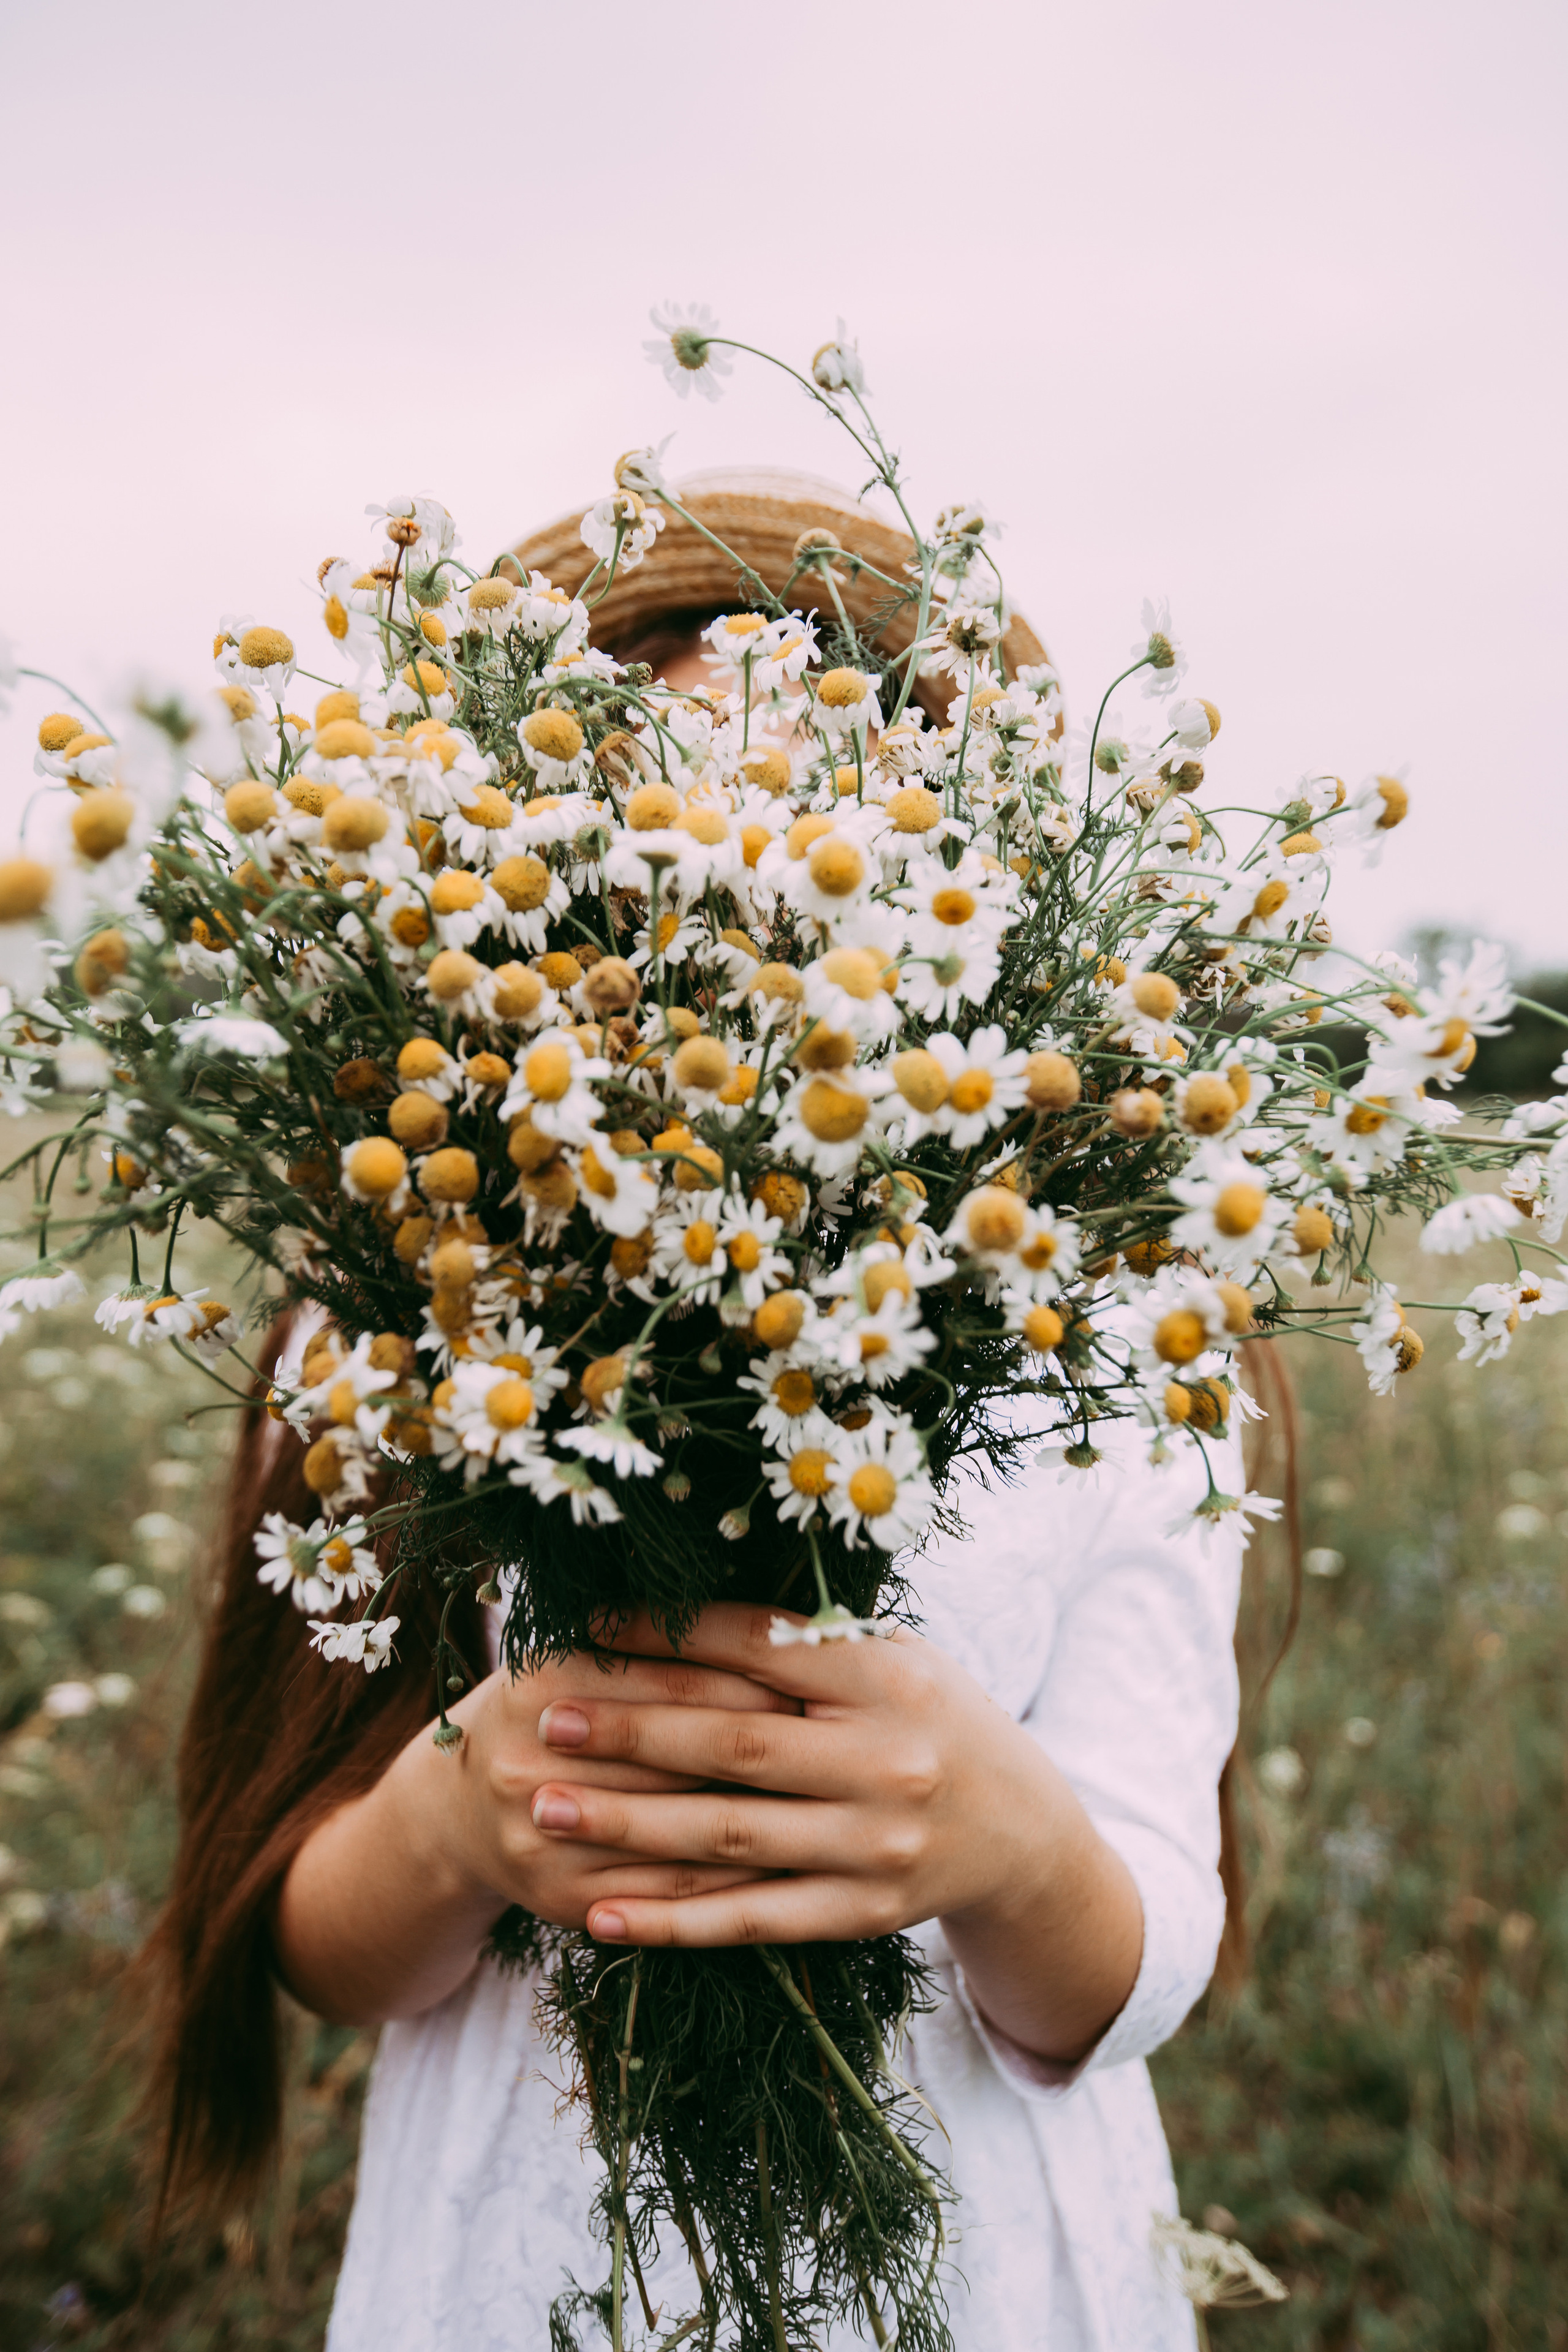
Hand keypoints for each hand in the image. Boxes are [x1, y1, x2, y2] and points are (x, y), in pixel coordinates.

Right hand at [440, 1648, 799, 1927]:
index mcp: (543, 1679)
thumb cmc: (552, 1710)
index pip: (673, 1679)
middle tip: (834, 1742)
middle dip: (763, 1750)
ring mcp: (541, 1837)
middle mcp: (529, 1758)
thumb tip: (778, 1628)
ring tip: (825, 1803)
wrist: (460, 1808)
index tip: (816, 1683)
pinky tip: (786, 1862)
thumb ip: (658, 1641)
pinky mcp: (560, 1897)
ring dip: (758, 1820)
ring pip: (676, 1831)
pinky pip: (667, 1893)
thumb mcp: (581, 1656)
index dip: (751, 1682)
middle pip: (674, 1755)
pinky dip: (731, 1880)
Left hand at [528, 1602, 1143, 2063]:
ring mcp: (874, 1846)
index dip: (667, 1634)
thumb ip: (802, 1639)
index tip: (587, 1628)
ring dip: (626, 1824)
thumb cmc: (927, 1718)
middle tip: (545, 1719)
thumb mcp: (890, 1655)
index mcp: (888, 1676)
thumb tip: (675, 1608)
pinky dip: (671, 1922)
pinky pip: (751, 1919)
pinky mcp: (860, 1914)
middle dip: (629, 1732)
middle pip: (733, 1745)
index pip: (759, 1646)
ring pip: (728, 1838)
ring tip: (544, 1809)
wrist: (1020, 1829)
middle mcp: (886, 1761)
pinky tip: (599, 1917)